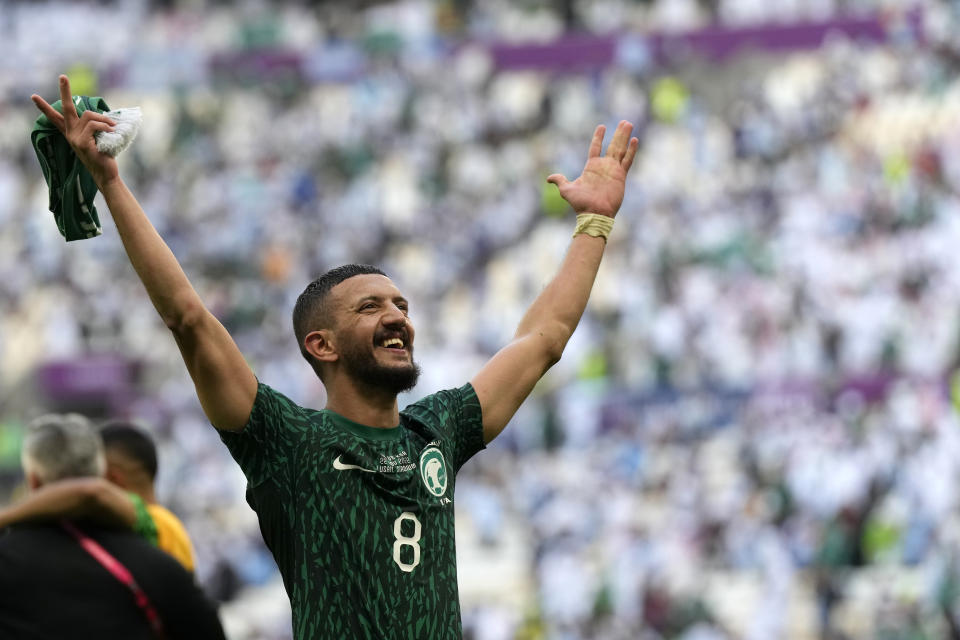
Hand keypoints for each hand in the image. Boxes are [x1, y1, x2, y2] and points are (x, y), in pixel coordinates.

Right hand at [31, 75, 118, 189]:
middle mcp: (70, 134)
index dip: (45, 108)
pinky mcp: (81, 143)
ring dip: (104, 119)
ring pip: (88, 116)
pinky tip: (112, 132)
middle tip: (62, 76)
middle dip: (64, 91)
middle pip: (66, 108)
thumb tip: (104, 115)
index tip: (34, 96)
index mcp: (72, 133)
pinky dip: (105, 126)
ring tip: (112, 127)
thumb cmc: (104, 156)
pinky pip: (94, 125)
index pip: (56, 118)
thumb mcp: (99, 138)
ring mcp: (74, 138)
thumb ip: (96, 128)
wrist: (106, 173)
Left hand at [547, 120, 638, 217]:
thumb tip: (549, 178)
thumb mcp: (567, 190)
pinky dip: (631, 150)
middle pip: (613, 145)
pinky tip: (634, 140)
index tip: (602, 126)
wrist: (594, 214)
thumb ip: (560, 181)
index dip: (598, 137)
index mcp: (592, 167)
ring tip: (629, 124)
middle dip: (618, 133)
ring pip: (621, 149)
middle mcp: (604, 166)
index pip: (596, 147)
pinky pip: (628, 161)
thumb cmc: (580, 203)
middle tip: (625, 122)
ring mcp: (613, 170)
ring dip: (625, 137)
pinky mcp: (621, 176)